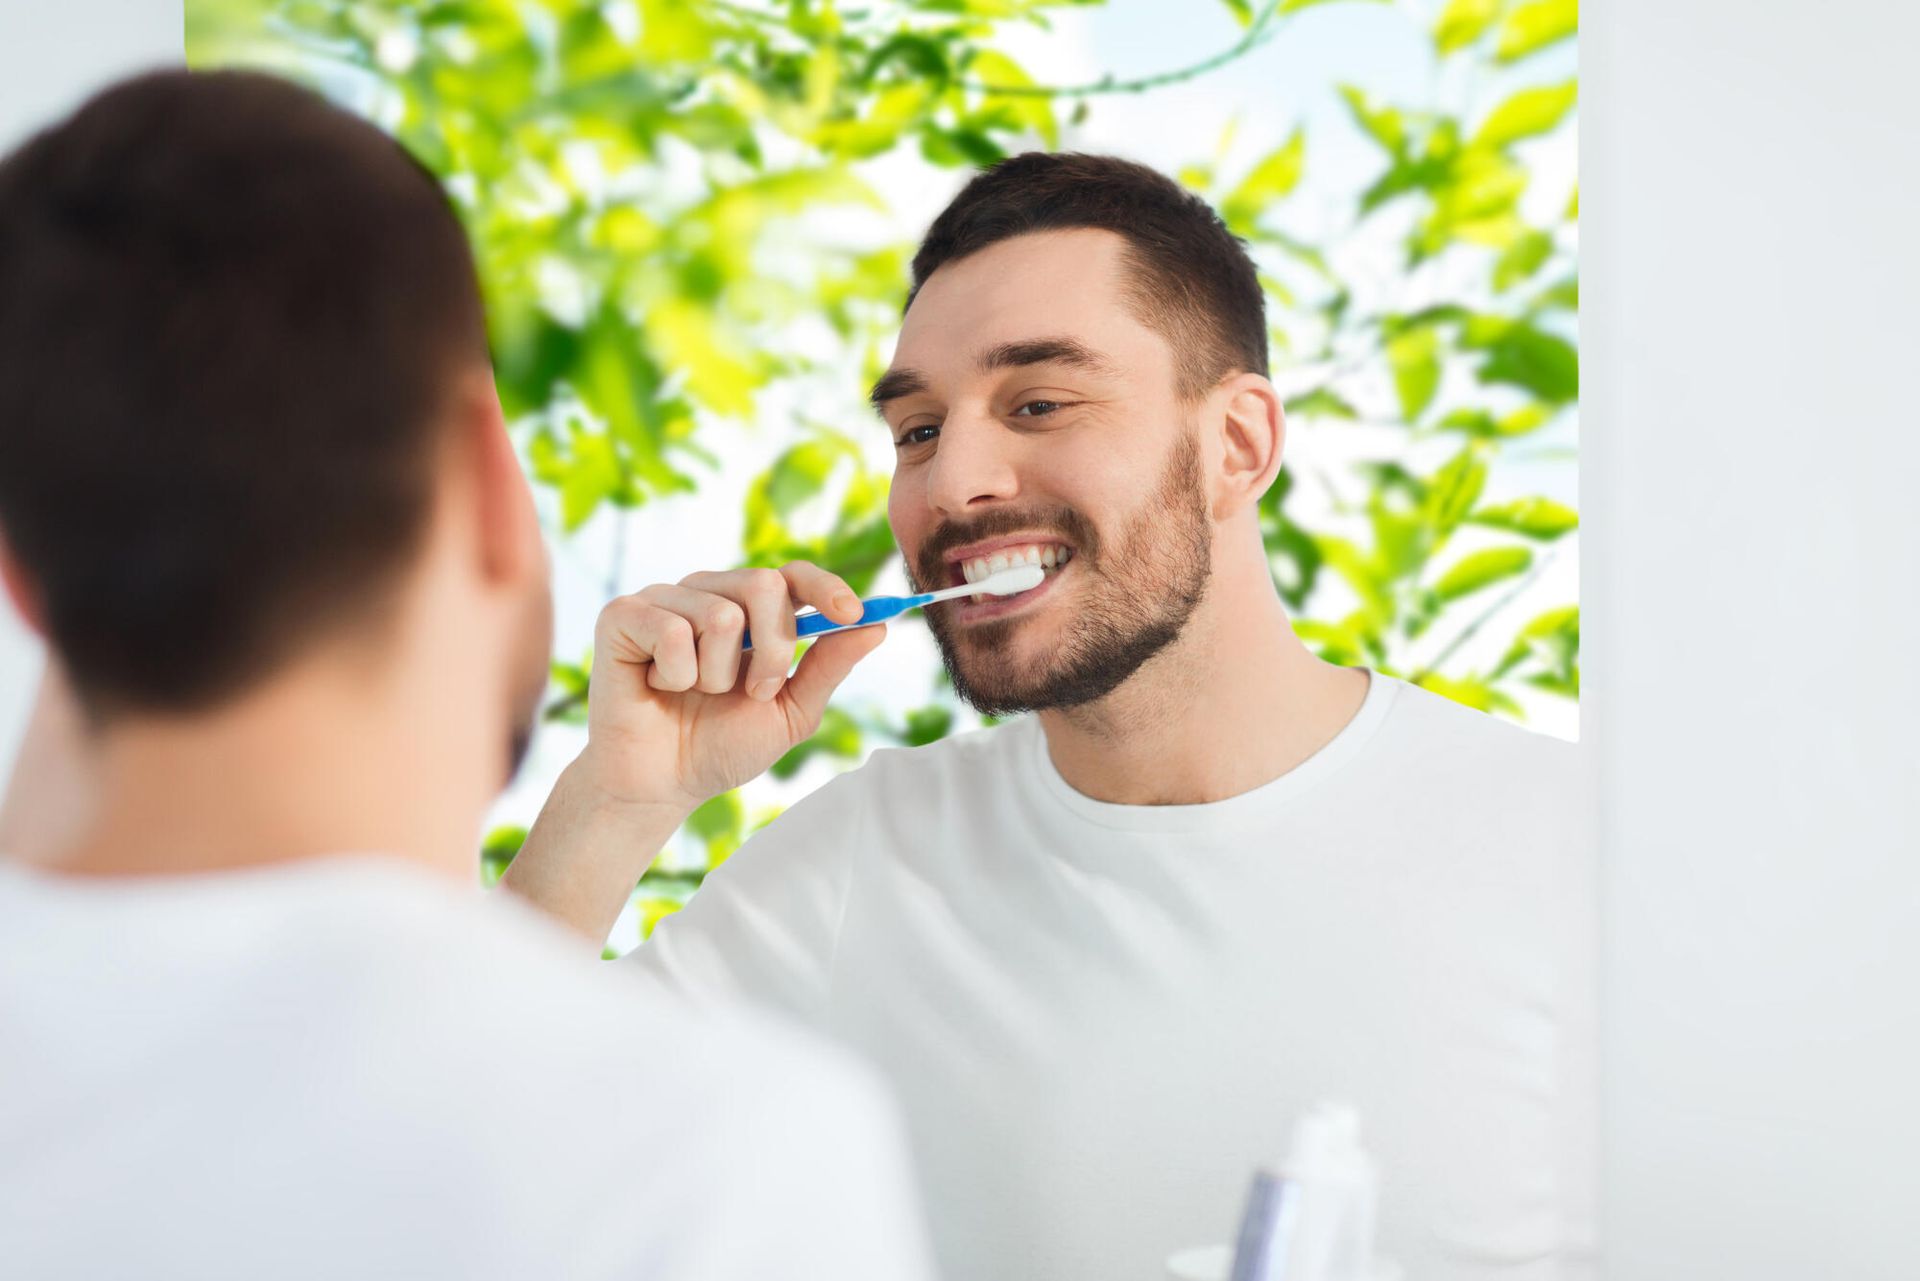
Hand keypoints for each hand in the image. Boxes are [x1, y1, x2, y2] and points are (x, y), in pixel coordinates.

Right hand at [570, 561, 886, 812]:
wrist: (662, 784)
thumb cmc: (720, 746)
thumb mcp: (790, 712)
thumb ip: (828, 668)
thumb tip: (876, 627)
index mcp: (750, 612)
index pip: (793, 575)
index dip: (826, 588)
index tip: (852, 615)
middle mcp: (708, 594)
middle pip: (764, 585)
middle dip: (773, 651)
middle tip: (753, 692)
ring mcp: (664, 600)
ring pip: (719, 614)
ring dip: (717, 674)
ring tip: (695, 694)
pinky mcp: (623, 615)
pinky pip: (671, 630)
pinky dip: (675, 674)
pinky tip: (660, 687)